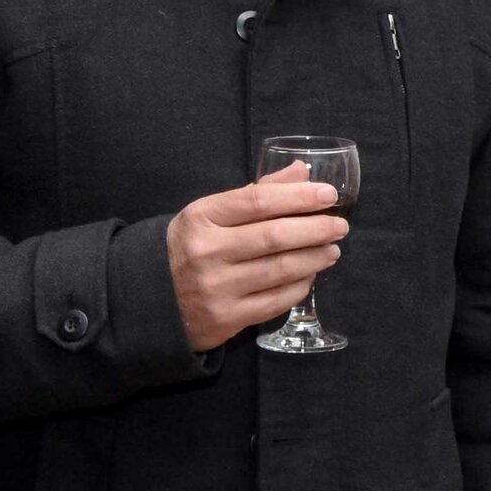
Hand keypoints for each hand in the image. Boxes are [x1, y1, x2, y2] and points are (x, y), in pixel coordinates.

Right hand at [165, 169, 345, 351]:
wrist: (151, 299)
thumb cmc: (190, 247)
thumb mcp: (209, 213)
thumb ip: (256, 192)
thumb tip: (300, 171)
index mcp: (201, 218)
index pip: (259, 201)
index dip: (299, 197)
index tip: (328, 194)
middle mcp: (207, 252)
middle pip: (275, 236)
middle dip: (316, 229)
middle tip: (339, 226)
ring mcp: (216, 288)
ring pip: (280, 270)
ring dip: (314, 258)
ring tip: (332, 249)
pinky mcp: (226, 318)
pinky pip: (275, 301)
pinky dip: (299, 286)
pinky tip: (311, 275)